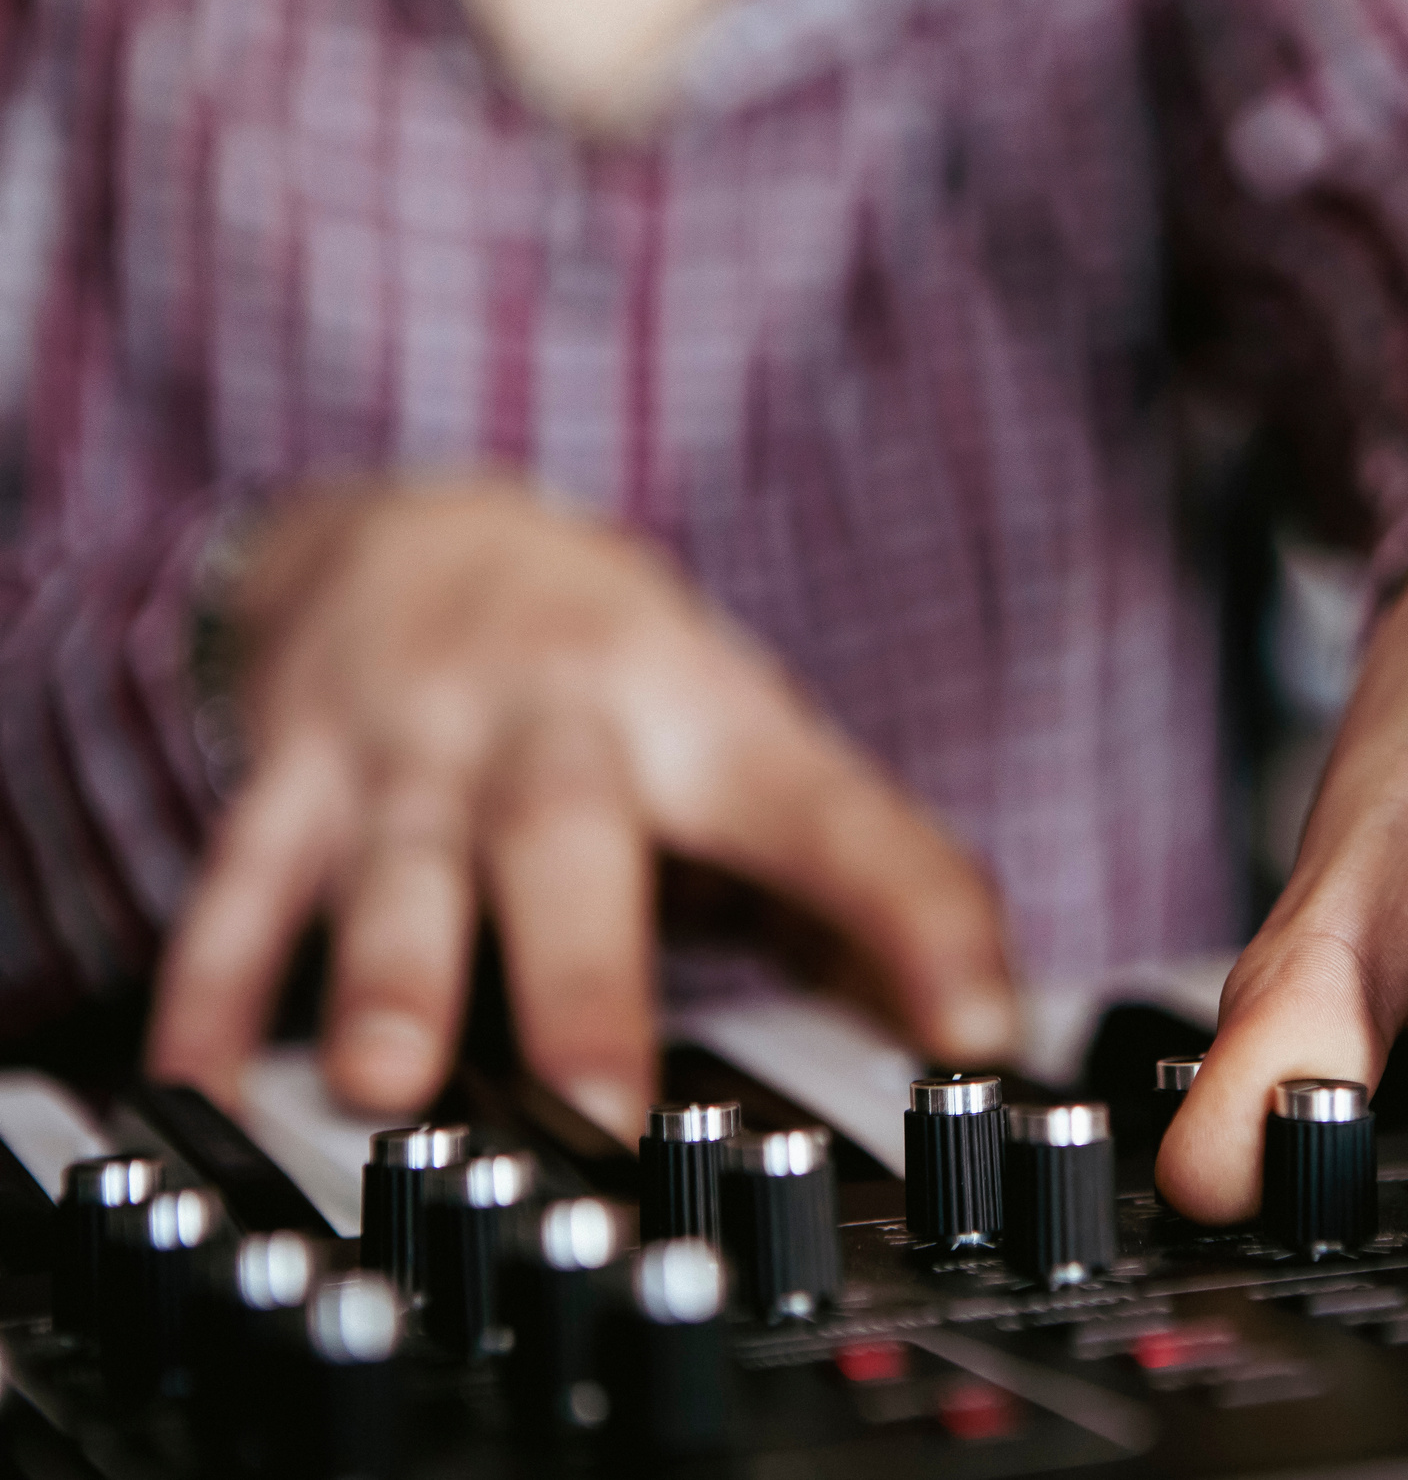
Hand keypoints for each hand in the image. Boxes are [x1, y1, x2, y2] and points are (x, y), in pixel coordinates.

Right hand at [147, 480, 1015, 1137]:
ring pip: (400, 860)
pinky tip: (196, 1076)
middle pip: (573, 833)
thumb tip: (984, 1028)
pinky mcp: (295, 773)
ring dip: (391, 971)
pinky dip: (216, 983)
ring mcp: (415, 745)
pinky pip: (245, 882)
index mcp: (702, 718)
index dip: (911, 916)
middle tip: (602, 1103)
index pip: (827, 815)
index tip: (978, 1031)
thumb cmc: (624, 681)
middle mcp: (558, 722)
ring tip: (387, 1084)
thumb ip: (861, 881)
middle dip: (583, 970)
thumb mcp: (749, 747)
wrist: (425, 530)